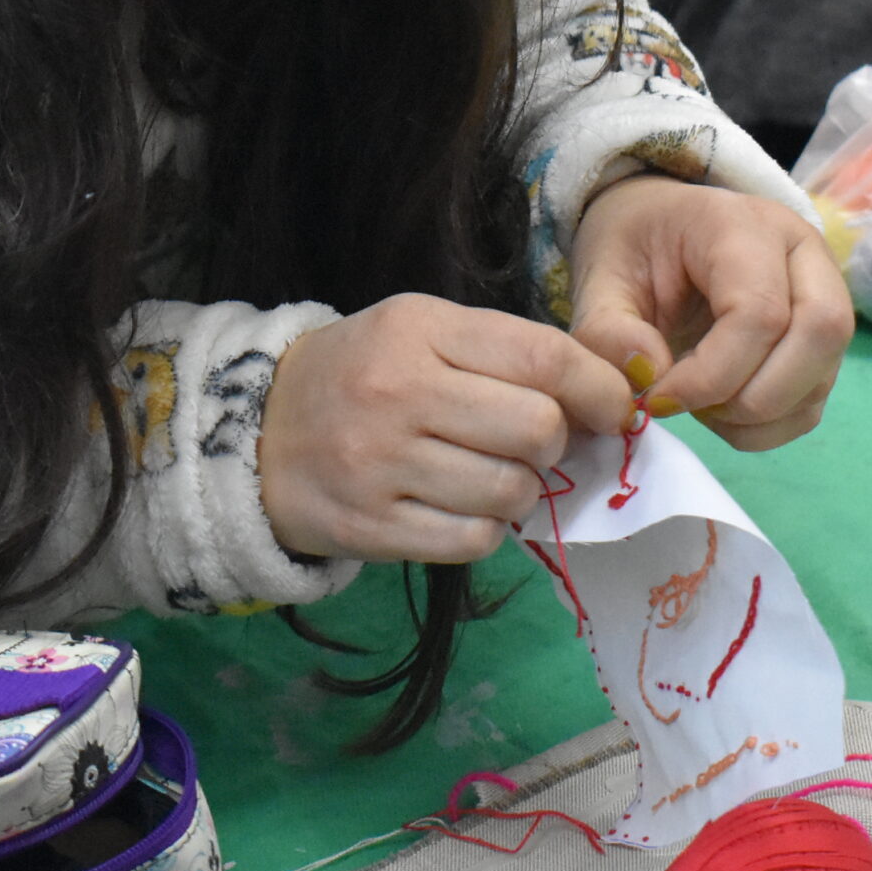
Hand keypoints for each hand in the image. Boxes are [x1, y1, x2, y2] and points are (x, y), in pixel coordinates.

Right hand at [257, 294, 633, 563]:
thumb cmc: (364, 372)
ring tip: (493, 475)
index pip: (542, 356)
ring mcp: (381, 465)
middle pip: (537, 429)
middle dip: (556, 443)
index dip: (597, 388)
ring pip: (511, 491)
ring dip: (521, 490)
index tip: (614, 408)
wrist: (257, 430)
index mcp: (420, 331)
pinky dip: (487, 529)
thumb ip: (508, 351)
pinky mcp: (371, 527)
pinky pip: (473, 540)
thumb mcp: (423, 332)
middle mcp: (399, 393)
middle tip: (533, 443)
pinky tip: (464, 507)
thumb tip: (611, 393)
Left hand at [567, 174, 852, 449]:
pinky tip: (720, 410)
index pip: (760, 311)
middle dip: (752, 398)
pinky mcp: (823, 339)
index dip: (712, 374)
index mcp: (741, 224)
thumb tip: (652, 377)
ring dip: (758, 416)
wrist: (656, 232)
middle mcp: (800, 249)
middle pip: (822, 333)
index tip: (658, 398)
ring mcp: (824, 291)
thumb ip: (608, 331)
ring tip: (700, 405)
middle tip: (689, 406)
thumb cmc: (632, 251)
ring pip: (822, 375)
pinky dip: (767, 427)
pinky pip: (814, 401)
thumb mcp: (598, 280)